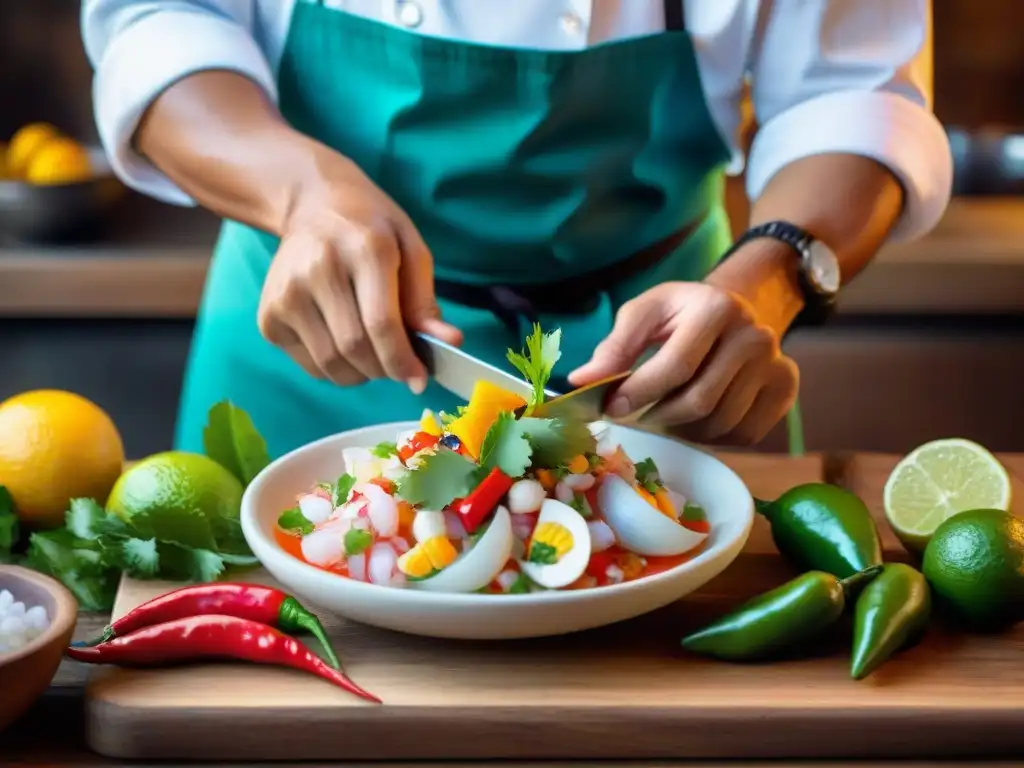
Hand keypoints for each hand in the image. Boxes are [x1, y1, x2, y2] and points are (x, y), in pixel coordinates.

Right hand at [257, 151, 461, 391]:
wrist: (313, 206)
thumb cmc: (371, 230)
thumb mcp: (410, 250)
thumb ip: (426, 301)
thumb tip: (449, 343)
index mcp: (364, 248)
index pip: (381, 323)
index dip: (402, 360)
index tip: (419, 378)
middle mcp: (318, 268)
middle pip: (355, 347)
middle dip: (385, 369)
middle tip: (399, 366)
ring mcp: (286, 294)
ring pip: (330, 364)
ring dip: (361, 374)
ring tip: (374, 354)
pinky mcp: (269, 316)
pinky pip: (310, 364)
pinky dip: (335, 369)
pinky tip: (344, 344)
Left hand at [568, 282, 798, 445]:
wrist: (734, 311)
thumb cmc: (680, 314)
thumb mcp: (645, 314)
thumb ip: (614, 347)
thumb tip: (580, 381)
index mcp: (716, 309)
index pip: (676, 365)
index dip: (640, 392)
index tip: (611, 408)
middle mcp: (755, 336)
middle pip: (699, 401)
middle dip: (657, 417)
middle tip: (634, 416)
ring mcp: (776, 365)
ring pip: (719, 423)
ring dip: (682, 430)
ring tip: (662, 414)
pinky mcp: (784, 391)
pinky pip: (743, 434)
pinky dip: (711, 437)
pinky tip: (694, 419)